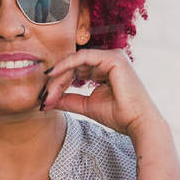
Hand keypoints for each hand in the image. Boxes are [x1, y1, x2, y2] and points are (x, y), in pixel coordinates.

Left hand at [40, 48, 165, 138]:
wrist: (137, 123)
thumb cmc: (118, 116)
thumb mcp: (86, 106)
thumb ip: (68, 100)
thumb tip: (47, 100)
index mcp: (105, 69)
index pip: (76, 71)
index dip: (59, 83)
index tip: (44, 99)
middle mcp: (109, 60)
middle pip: (74, 65)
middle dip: (56, 81)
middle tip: (43, 96)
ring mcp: (112, 56)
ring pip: (76, 61)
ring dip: (59, 76)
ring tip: (48, 92)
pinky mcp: (113, 58)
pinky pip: (83, 57)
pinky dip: (66, 65)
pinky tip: (54, 74)